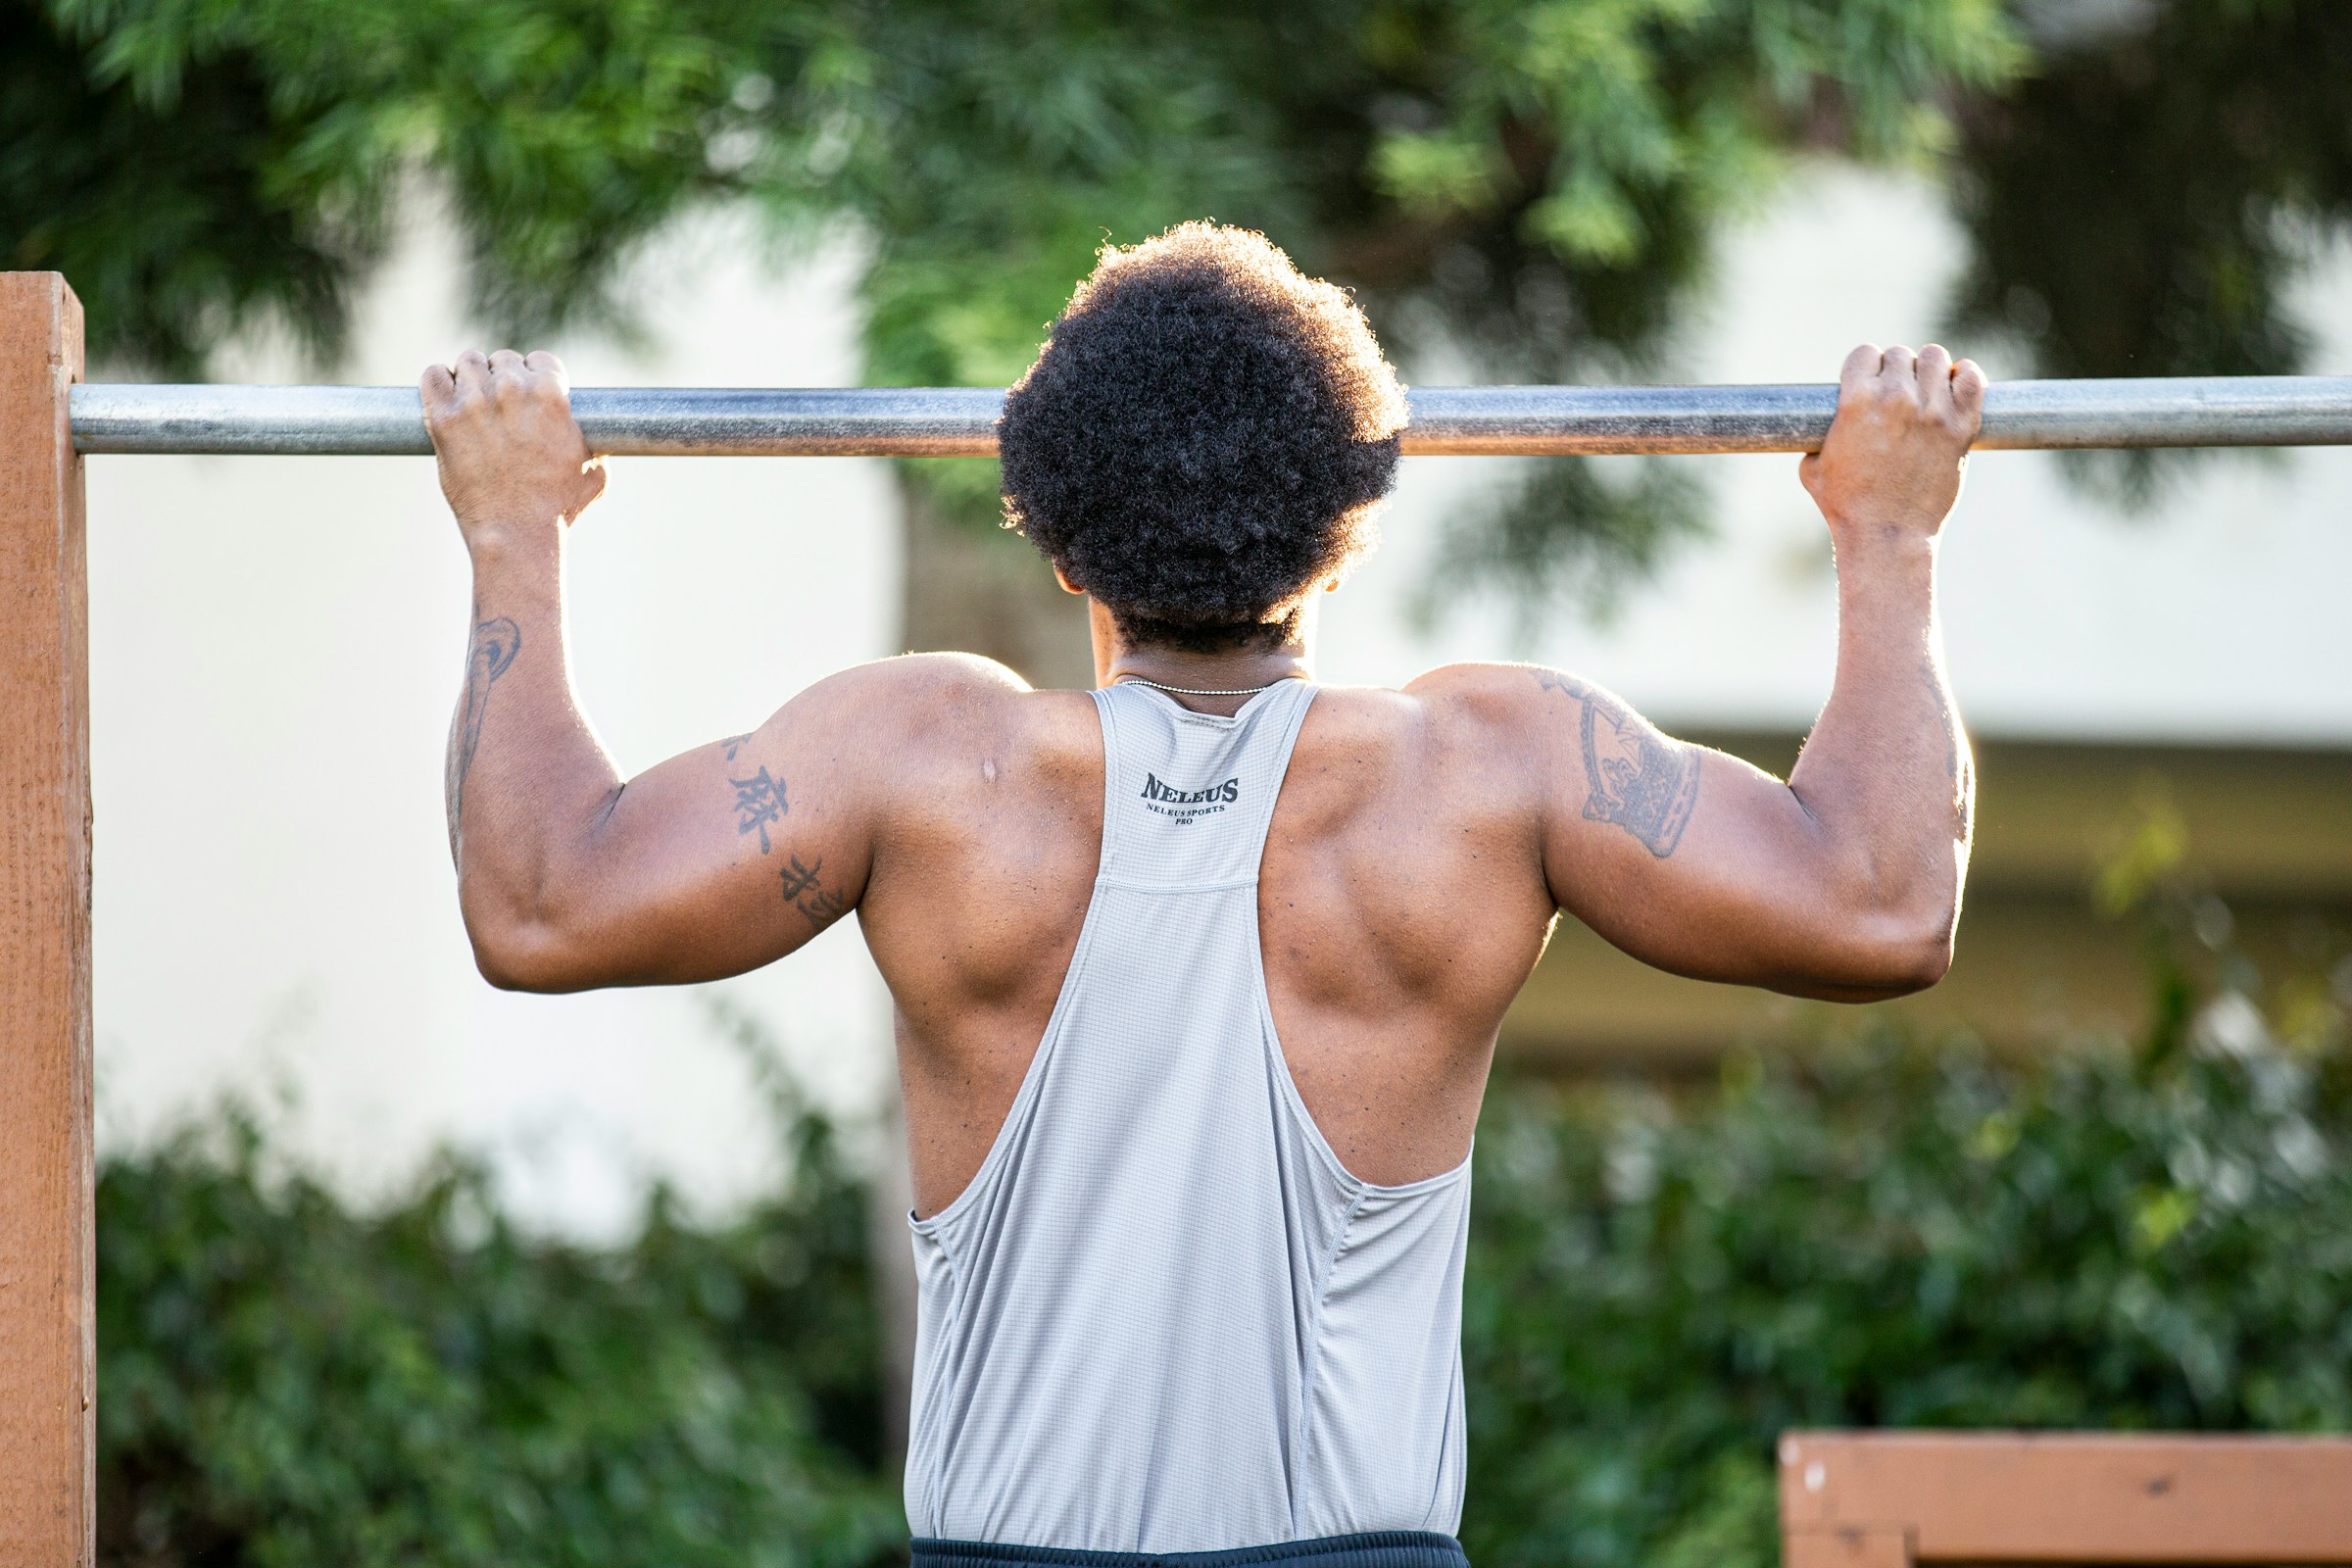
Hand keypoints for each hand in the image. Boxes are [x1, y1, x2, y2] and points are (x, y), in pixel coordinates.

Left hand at [421, 349, 606, 554]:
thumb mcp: (594, 472)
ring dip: (471, 379)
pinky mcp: (444, 417)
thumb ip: (592, 445)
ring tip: (472, 402)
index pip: (540, 360)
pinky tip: (446, 400)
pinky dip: (439, 383)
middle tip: (500, 405)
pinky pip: (434, 376)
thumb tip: (596, 440)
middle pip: (503, 360)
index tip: (529, 393)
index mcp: (552, 395)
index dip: (536, 376)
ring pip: (468, 363)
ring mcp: (475, 401)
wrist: (518, 533)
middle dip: (503, 379)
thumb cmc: (559, 508)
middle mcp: (513, 389)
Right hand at [1799, 343, 1985, 542]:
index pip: (1864, 353)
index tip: (1868, 382)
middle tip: (1897, 394)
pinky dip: (1965, 377)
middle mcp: (1896, 398)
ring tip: (1926, 390)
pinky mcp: (1961, 426)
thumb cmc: (1847, 507)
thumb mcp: (1813, 468)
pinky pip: (1972, 378)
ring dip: (1929, 370)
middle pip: (1900, 355)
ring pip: (1936, 358)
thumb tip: (1819, 431)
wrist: (1887, 535)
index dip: (1865, 367)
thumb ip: (1818, 439)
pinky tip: (1954, 389)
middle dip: (1896, 371)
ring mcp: (1933, 410)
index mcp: (1856, 401)